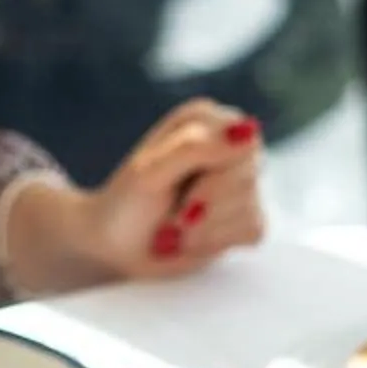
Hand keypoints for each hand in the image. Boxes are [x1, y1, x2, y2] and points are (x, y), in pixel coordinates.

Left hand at [0, 104, 264, 292]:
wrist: (114, 246)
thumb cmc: (125, 203)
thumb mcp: (150, 172)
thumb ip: (195, 147)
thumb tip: (248, 130)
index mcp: (205, 120)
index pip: (244, 141)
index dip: (218, 172)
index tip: (183, 186)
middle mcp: (228, 146)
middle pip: (248, 177)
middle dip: (206, 205)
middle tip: (174, 213)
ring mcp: (239, 183)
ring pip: (249, 208)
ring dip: (204, 229)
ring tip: (174, 227)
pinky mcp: (244, 217)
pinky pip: (253, 231)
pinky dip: (215, 242)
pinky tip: (190, 239)